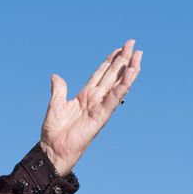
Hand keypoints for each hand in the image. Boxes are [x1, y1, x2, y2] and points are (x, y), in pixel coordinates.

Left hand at [40, 39, 142, 175]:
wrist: (53, 150)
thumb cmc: (55, 131)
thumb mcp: (55, 105)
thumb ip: (59, 89)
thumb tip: (56, 76)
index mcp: (85, 95)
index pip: (101, 74)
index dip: (110, 61)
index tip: (119, 48)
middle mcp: (96, 99)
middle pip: (112, 75)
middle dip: (123, 59)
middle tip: (133, 43)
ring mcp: (100, 107)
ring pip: (118, 84)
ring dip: (129, 70)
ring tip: (138, 55)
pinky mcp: (102, 116)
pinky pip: (114, 98)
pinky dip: (123, 86)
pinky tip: (131, 74)